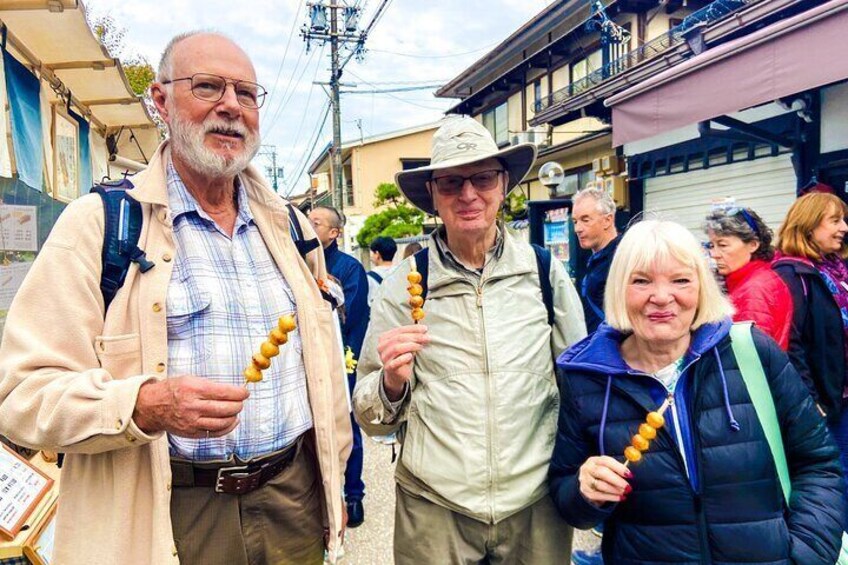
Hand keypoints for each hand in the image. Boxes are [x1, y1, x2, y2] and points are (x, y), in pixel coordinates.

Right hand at [132, 376, 248, 437]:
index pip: (224, 392)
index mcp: (193, 389)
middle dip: (238, 404)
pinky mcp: (192, 433)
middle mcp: (192, 406)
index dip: (239, 393)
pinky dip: (227, 427)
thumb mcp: (190, 379)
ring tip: (235, 410)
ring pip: (223, 422)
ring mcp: (192, 422)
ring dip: (234, 416)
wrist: (151, 406)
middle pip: (226, 408)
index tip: (245, 392)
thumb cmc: (172, 390)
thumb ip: (211, 385)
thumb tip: (233, 390)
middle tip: (240, 401)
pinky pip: (215, 433)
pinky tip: (231, 421)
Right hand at [377, 325, 428, 400]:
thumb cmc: (402, 356)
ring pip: (397, 348)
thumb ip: (411, 336)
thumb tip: (424, 329)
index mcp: (384, 338)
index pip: (399, 330)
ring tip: (421, 347)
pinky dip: (404, 358)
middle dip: (415, 337)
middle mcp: (381, 346)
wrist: (396, 373)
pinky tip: (411, 356)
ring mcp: (384, 357)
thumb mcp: (406, 344)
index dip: (413, 329)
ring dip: (411, 346)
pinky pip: (396, 362)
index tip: (425, 329)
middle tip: (426, 338)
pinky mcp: (388, 367)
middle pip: (399, 338)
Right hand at [579, 456, 631, 506]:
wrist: (588, 483)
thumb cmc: (602, 474)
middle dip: (617, 480)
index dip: (619, 468)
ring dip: (614, 490)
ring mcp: (585, 480)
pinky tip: (620, 498)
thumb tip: (631, 471)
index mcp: (594, 460)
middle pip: (601, 472)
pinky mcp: (586, 491)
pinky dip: (611, 497)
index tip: (630, 475)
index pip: (606, 461)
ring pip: (600, 485)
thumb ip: (618, 468)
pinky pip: (598, 495)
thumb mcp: (608, 468)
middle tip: (628, 487)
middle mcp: (587, 468)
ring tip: (624, 492)